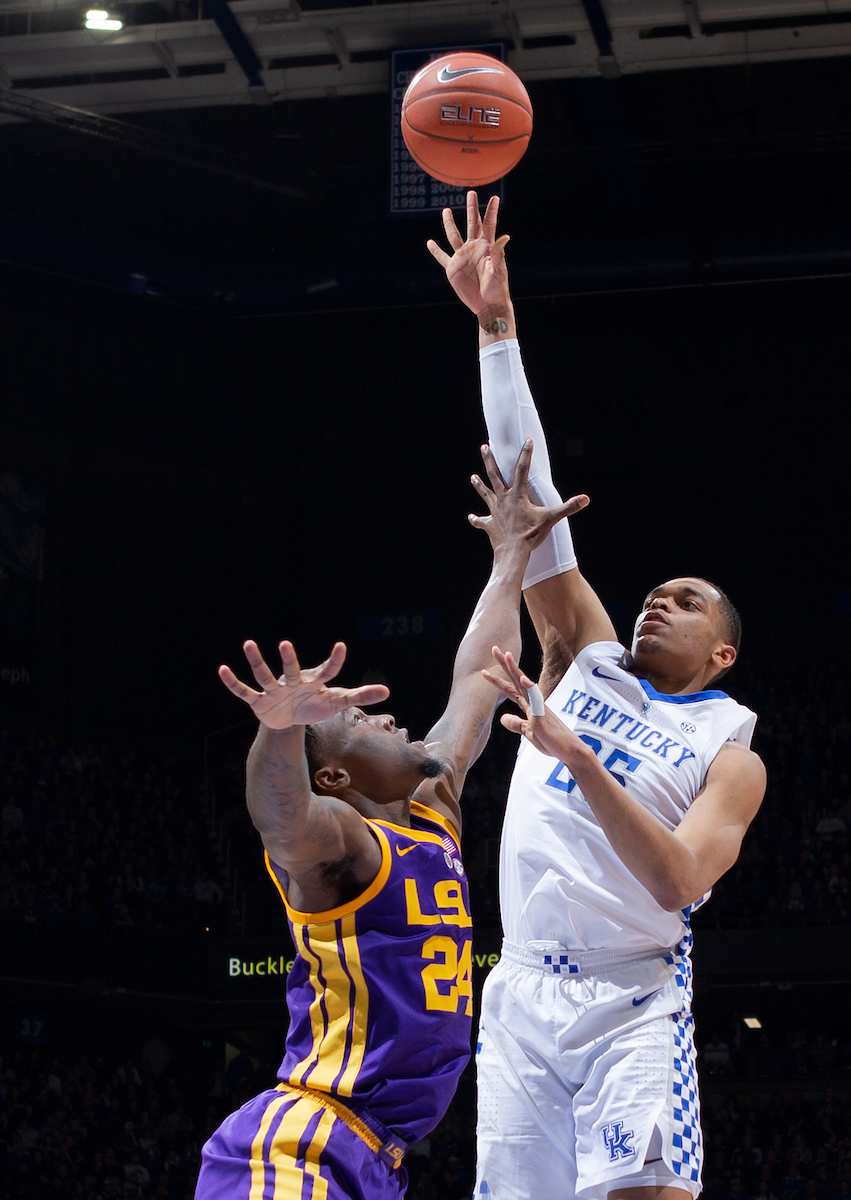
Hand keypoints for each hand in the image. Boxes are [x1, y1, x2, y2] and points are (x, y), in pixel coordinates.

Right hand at [219, 640, 389, 729]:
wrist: (289, 718)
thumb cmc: (314, 704)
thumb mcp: (337, 702)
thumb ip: (359, 695)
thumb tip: (387, 692)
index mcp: (313, 682)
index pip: (327, 671)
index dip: (334, 661)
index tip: (341, 647)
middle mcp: (293, 682)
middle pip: (291, 671)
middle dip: (289, 660)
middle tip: (285, 644)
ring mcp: (275, 690)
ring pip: (264, 675)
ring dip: (256, 662)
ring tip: (247, 643)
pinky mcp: (259, 702)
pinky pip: (245, 691)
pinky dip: (233, 683)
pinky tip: (222, 669)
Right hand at [426, 191, 509, 317]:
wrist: (487, 304)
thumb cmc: (497, 288)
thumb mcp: (499, 270)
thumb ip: (499, 253)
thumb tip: (505, 237)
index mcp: (486, 247)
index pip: (489, 225)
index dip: (491, 211)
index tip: (494, 197)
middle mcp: (474, 249)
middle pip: (472, 224)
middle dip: (471, 208)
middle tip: (471, 192)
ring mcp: (462, 257)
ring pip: (454, 236)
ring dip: (449, 223)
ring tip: (446, 210)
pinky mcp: (453, 269)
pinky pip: (442, 257)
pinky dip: (435, 250)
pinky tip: (430, 243)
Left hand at [469, 439, 588, 551]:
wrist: (513, 552)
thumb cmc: (531, 534)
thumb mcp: (551, 519)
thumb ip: (568, 507)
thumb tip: (586, 499)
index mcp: (517, 495)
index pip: (522, 469)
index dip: (526, 454)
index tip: (527, 440)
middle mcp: (503, 500)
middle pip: (494, 475)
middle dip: (489, 460)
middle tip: (484, 447)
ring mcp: (494, 512)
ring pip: (485, 494)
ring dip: (478, 485)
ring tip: (473, 477)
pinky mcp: (489, 525)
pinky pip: (480, 521)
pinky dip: (476, 519)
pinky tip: (471, 517)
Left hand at [483, 647, 588, 764]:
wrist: (570, 752)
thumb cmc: (553, 742)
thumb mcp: (529, 733)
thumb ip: (516, 724)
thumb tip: (502, 718)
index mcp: (529, 706)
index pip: (510, 689)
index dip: (497, 680)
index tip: (484, 672)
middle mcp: (534, 703)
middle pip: (516, 680)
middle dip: (504, 665)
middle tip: (494, 648)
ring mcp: (539, 707)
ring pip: (525, 684)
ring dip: (515, 670)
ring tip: (506, 655)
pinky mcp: (543, 716)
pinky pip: (536, 700)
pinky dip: (530, 688)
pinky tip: (523, 679)